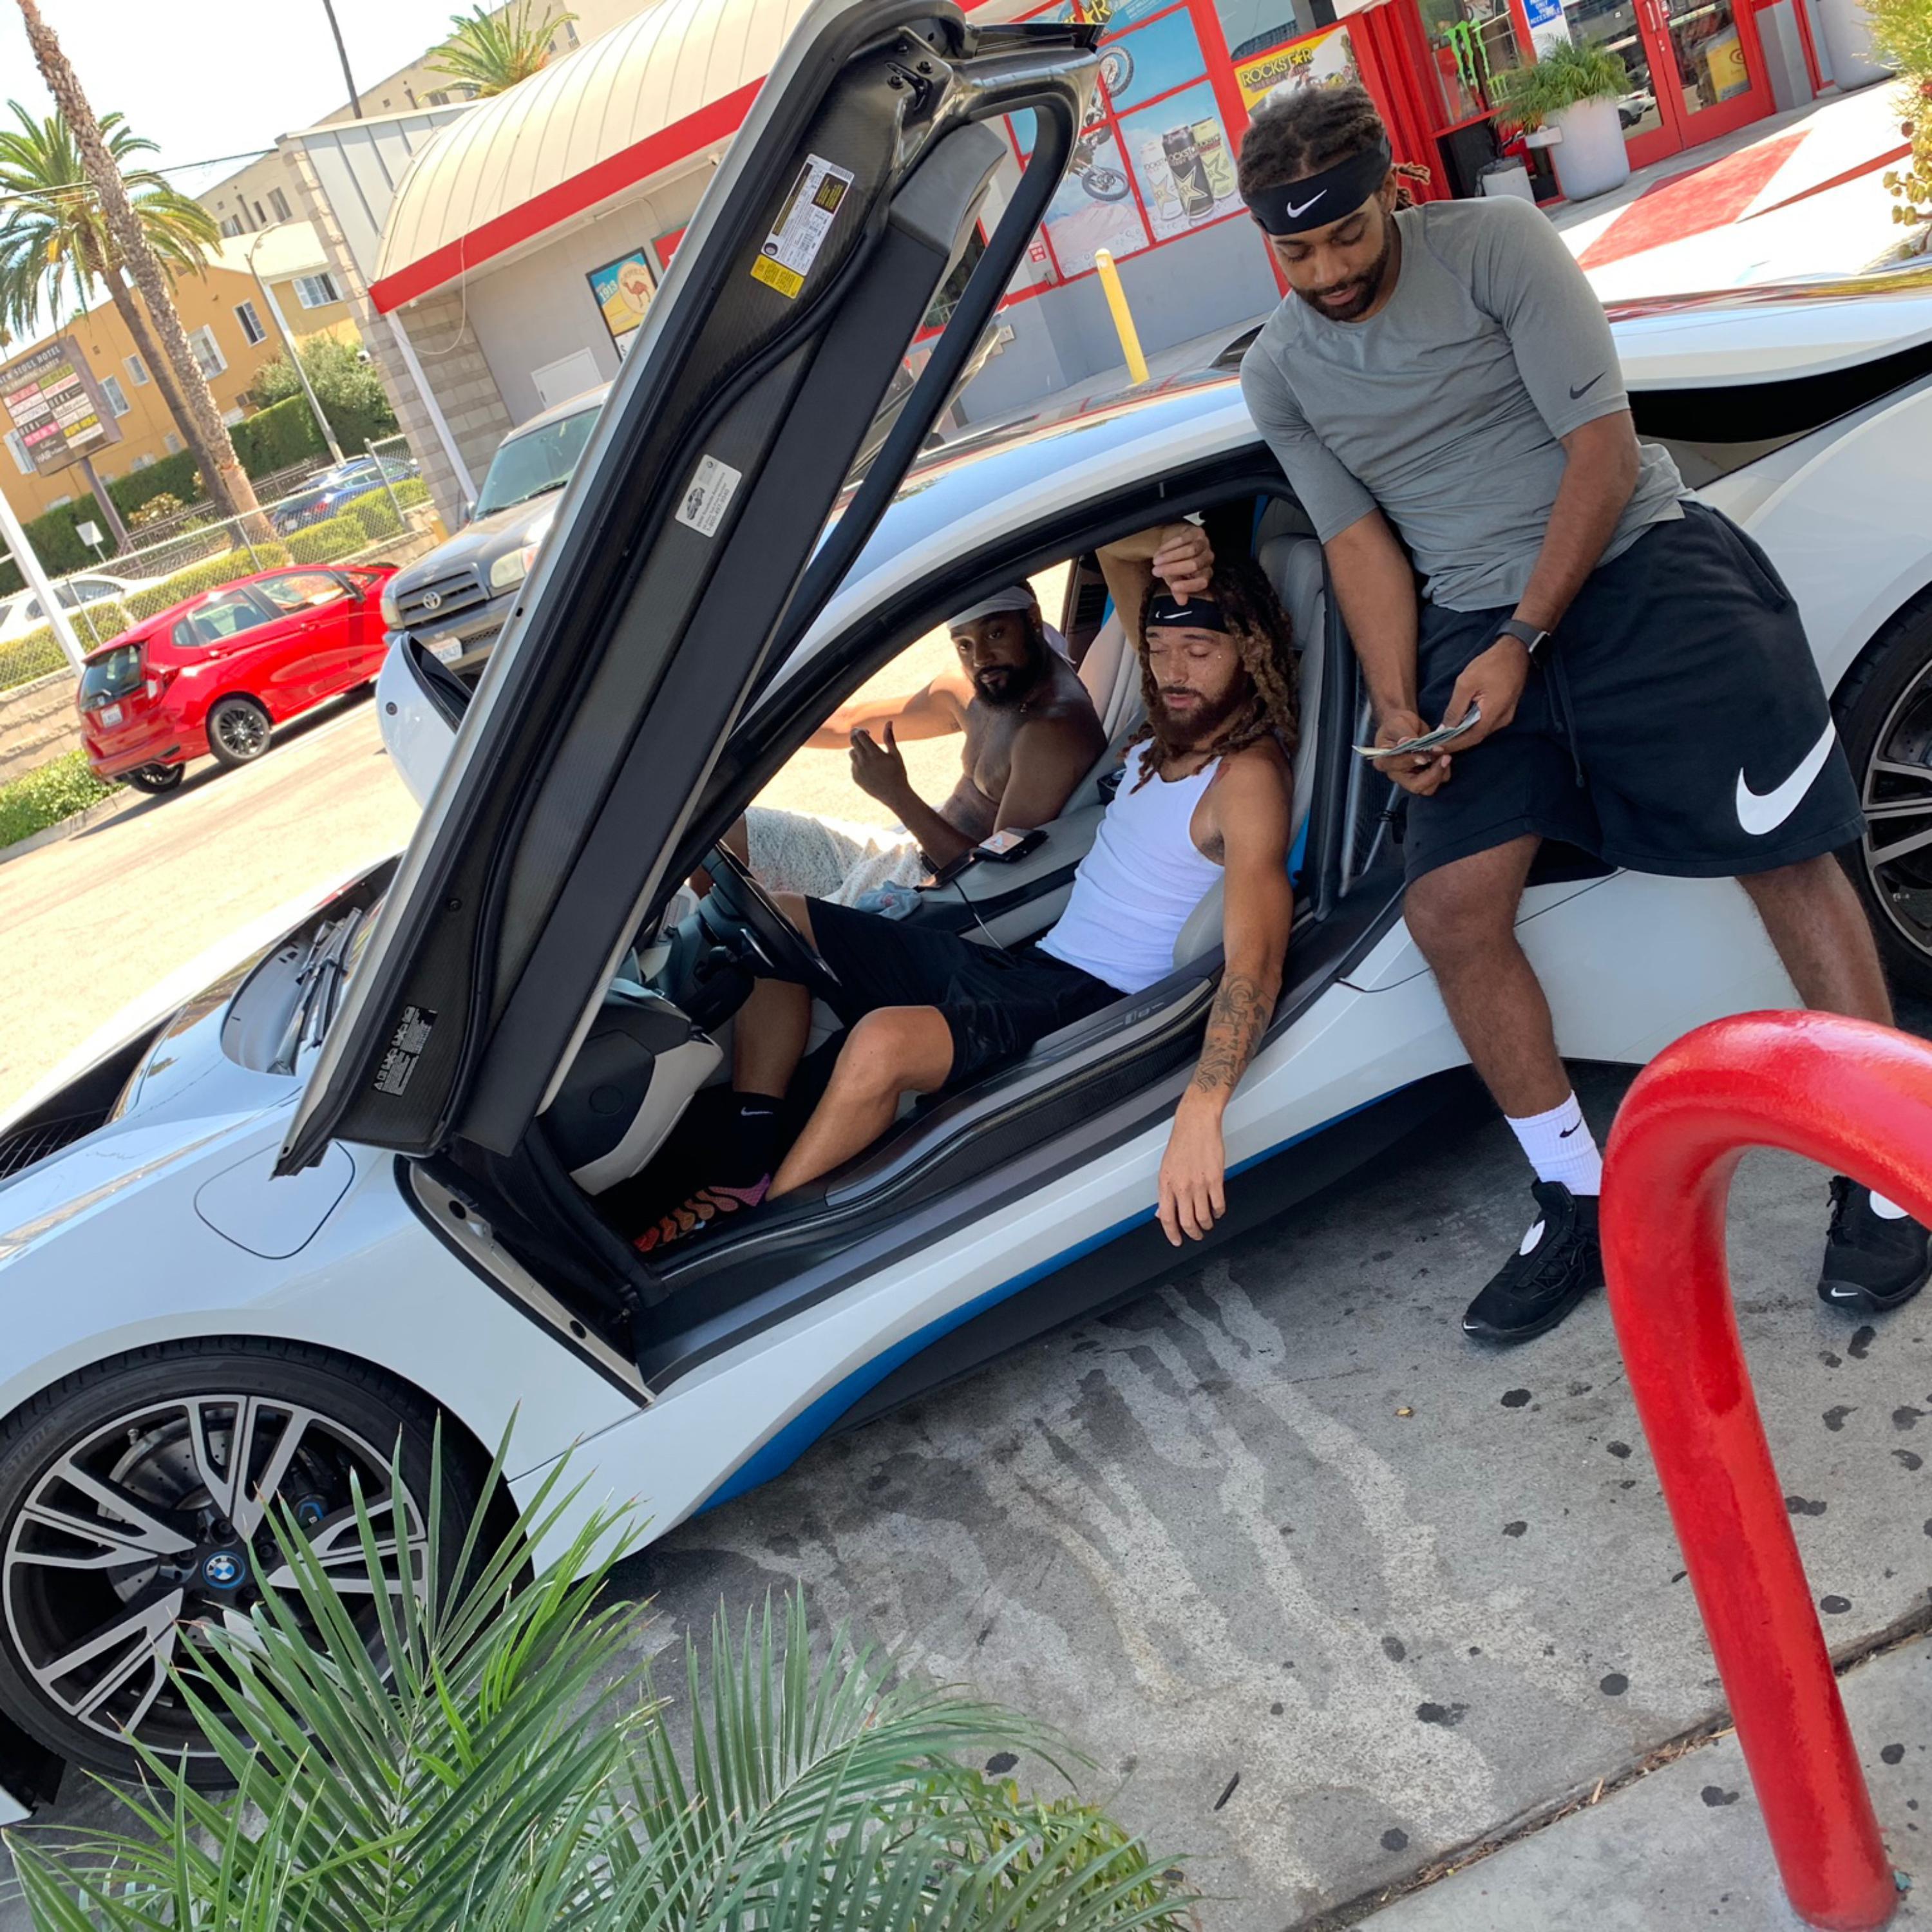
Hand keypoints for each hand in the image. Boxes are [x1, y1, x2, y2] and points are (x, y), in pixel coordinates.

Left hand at [849, 721, 909, 806]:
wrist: (895, 795)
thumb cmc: (898, 773)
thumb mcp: (895, 754)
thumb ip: (889, 738)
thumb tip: (889, 722)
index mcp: (875, 753)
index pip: (860, 735)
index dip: (861, 730)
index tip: (867, 732)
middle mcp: (864, 761)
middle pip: (853, 741)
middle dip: (856, 736)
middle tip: (863, 736)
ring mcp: (858, 770)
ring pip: (851, 753)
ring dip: (858, 749)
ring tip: (869, 754)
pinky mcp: (856, 777)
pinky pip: (853, 765)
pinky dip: (859, 763)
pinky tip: (871, 769)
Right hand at [1152, 522, 1213, 597]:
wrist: (1172, 542)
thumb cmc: (1174, 563)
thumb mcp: (1173, 578)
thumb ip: (1177, 589)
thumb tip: (1182, 602)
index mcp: (1205, 574)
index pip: (1202, 582)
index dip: (1189, 586)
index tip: (1173, 587)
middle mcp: (1208, 559)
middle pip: (1195, 564)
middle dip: (1173, 569)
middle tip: (1156, 571)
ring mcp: (1204, 544)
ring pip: (1190, 551)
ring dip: (1170, 557)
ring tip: (1155, 561)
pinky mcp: (1197, 532)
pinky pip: (1184, 539)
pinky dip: (1169, 546)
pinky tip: (1159, 551)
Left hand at [1157, 1096, 1226, 1245]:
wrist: (1196, 1123)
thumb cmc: (1181, 1142)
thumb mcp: (1166, 1167)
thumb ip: (1166, 1191)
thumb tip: (1162, 1211)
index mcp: (1166, 1183)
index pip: (1167, 1217)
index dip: (1171, 1233)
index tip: (1176, 1241)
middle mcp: (1182, 1186)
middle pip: (1186, 1221)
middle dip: (1192, 1233)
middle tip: (1195, 1235)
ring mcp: (1199, 1184)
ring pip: (1203, 1216)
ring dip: (1206, 1224)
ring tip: (1207, 1223)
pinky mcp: (1216, 1179)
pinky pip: (1218, 1205)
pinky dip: (1218, 1212)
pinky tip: (1217, 1211)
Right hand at [1370, 706, 1452, 796]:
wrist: (1405, 725)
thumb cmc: (1397, 724)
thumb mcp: (1397, 724)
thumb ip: (1403, 734)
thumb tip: (1406, 742)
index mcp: (1384, 762)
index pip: (1396, 767)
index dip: (1411, 761)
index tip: (1425, 755)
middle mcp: (1397, 774)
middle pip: (1416, 786)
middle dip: (1433, 775)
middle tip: (1444, 758)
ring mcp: (1411, 776)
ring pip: (1428, 788)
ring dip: (1440, 773)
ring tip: (1445, 756)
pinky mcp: (1423, 775)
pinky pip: (1437, 780)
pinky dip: (1444, 770)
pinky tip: (1444, 756)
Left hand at [1438, 636, 1528, 752]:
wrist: (1515, 651)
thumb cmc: (1491, 663)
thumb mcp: (1466, 683)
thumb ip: (1455, 708)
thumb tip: (1444, 728)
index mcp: (1494, 713)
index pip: (1471, 738)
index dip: (1452, 745)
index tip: (1434, 749)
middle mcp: (1502, 720)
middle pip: (1476, 738)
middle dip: (1455, 743)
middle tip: (1434, 746)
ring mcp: (1505, 716)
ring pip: (1480, 732)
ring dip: (1461, 736)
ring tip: (1442, 738)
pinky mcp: (1503, 710)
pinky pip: (1484, 724)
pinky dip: (1469, 727)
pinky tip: (1457, 726)